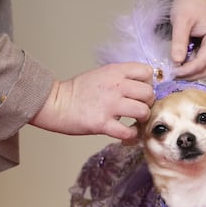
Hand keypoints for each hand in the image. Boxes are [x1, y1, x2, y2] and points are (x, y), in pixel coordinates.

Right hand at [30, 62, 154, 140]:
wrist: (56, 103)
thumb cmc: (77, 91)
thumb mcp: (101, 74)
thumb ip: (120, 78)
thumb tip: (140, 88)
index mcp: (115, 71)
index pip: (146, 72)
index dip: (148, 83)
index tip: (140, 91)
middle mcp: (115, 86)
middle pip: (149, 93)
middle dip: (147, 102)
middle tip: (139, 108)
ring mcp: (110, 105)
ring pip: (143, 111)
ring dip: (142, 119)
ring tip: (135, 121)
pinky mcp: (103, 123)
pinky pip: (128, 131)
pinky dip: (131, 135)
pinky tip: (127, 133)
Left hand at [169, 0, 205, 79]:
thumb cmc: (190, 4)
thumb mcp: (181, 21)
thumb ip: (179, 41)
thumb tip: (177, 61)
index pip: (202, 63)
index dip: (186, 71)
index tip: (171, 72)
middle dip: (188, 74)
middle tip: (170, 74)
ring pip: (205, 69)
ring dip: (190, 73)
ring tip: (174, 70)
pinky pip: (204, 64)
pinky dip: (192, 67)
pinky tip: (180, 65)